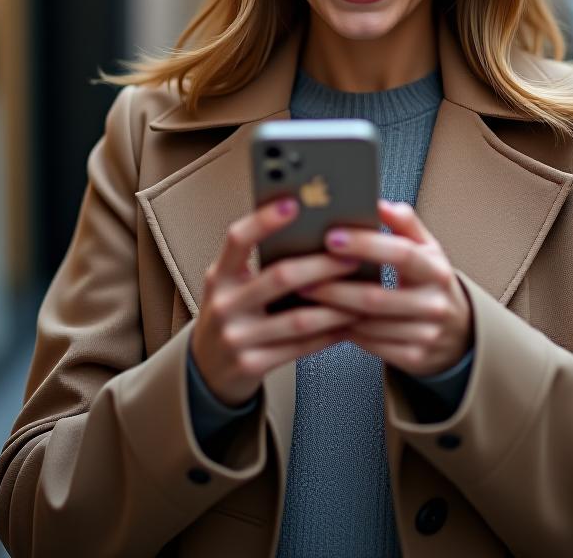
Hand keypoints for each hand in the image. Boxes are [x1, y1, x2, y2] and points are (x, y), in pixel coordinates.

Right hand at [190, 197, 360, 406]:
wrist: (209, 367)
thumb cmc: (233, 313)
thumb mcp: (232, 283)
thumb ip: (260, 261)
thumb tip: (313, 230)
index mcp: (219, 275)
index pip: (238, 239)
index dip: (264, 220)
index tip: (294, 204)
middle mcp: (224, 304)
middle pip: (280, 277)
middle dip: (322, 265)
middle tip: (352, 256)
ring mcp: (236, 337)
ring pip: (298, 318)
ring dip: (337, 304)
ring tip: (363, 292)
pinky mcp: (252, 364)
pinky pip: (301, 347)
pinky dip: (330, 333)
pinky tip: (349, 323)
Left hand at [297, 200, 473, 377]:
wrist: (458, 330)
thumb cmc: (431, 281)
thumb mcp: (427, 249)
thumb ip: (405, 223)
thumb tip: (381, 204)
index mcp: (436, 270)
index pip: (401, 254)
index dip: (366, 245)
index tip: (332, 237)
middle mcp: (434, 304)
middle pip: (377, 297)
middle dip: (335, 287)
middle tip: (304, 276)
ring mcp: (426, 334)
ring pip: (369, 324)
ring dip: (333, 311)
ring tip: (306, 296)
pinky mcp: (414, 358)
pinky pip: (370, 344)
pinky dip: (344, 331)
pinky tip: (324, 319)